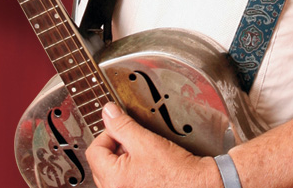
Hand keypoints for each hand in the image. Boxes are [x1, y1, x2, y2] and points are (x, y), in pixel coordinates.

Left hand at [86, 102, 221, 187]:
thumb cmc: (176, 171)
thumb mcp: (146, 141)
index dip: (109, 133)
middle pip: (102, 162)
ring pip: (112, 171)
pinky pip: (123, 180)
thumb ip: (123, 126)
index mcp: (112, 180)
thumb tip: (109, 113)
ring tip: (143, 154)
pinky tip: (147, 165)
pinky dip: (131, 169)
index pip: (95, 150)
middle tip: (135, 140)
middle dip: (116, 146)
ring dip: (123, 158)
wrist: (197, 185)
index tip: (122, 128)